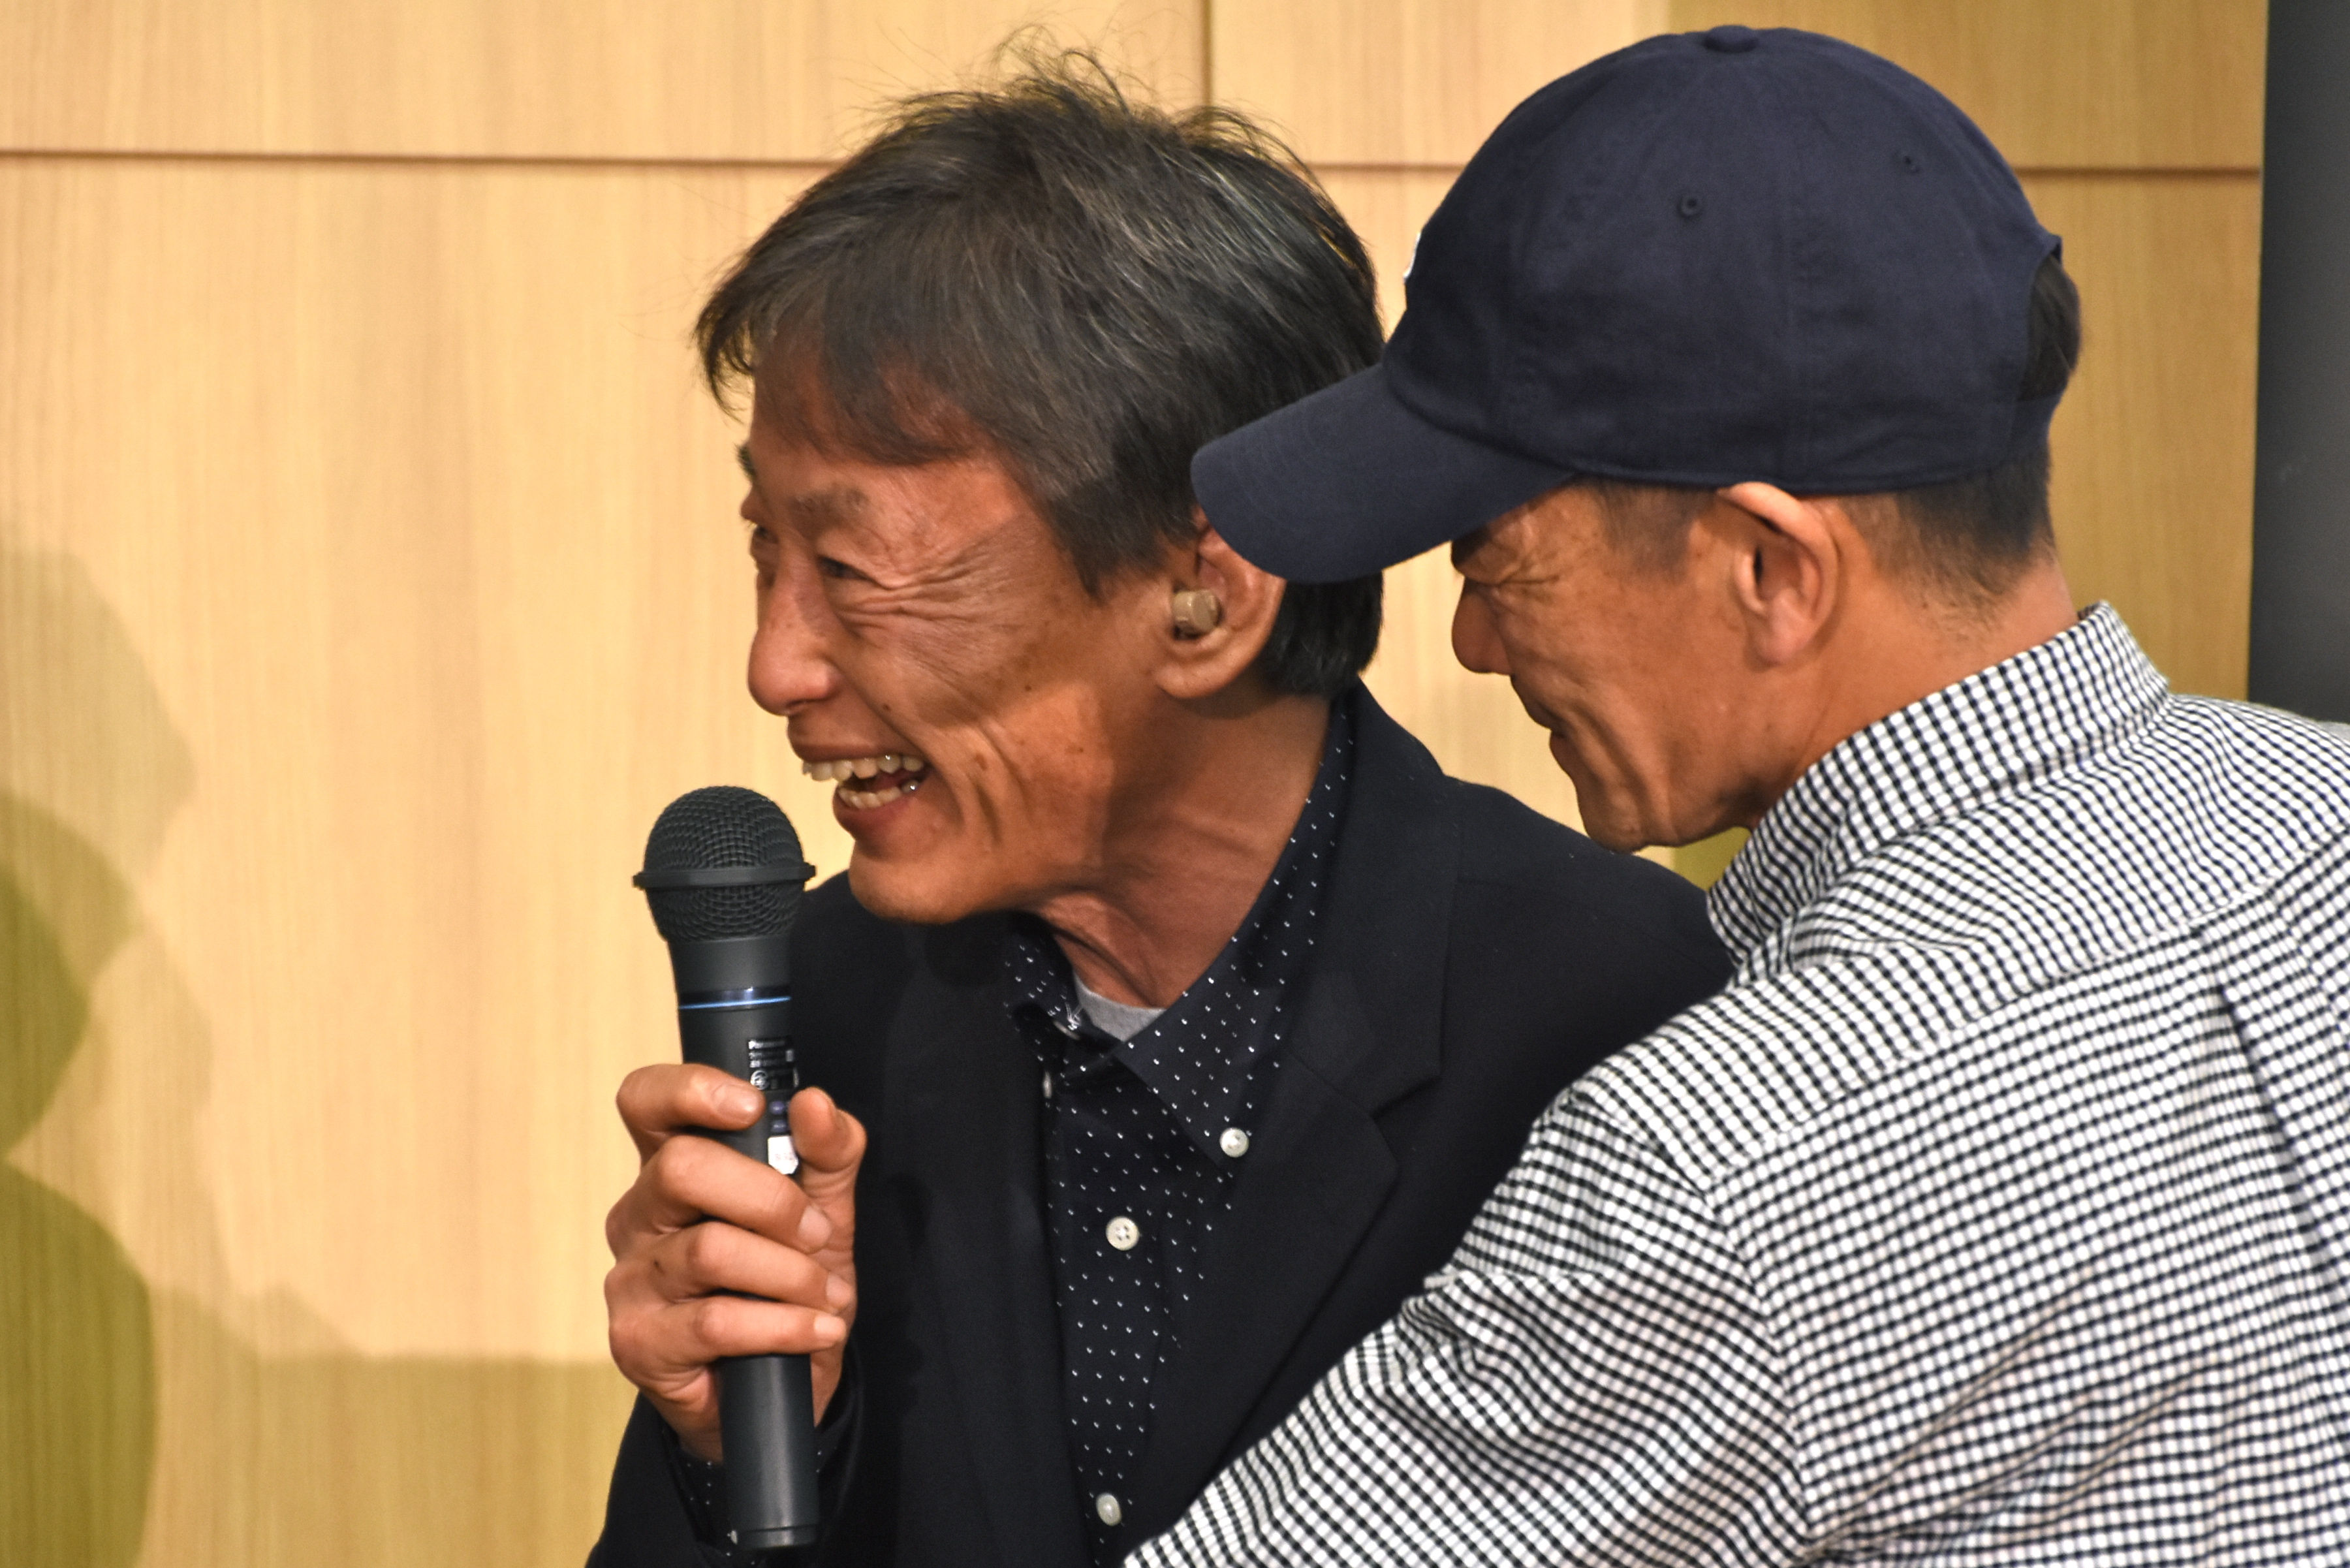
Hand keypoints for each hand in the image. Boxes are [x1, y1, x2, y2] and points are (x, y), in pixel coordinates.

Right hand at [603, 1065, 865, 1460]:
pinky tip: (814, 1330)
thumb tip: (814, 1104)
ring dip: (788, 1273)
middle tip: (816, 1232)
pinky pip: (715, 1322)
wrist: (784, 1390)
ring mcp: (631, 1280)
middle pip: (683, 1169)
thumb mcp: (823, 1211)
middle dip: (770, 1199)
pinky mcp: (638, 1343)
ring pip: (709, 1250)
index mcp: (673, 1169)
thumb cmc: (789, 1286)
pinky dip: (783, 1325)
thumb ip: (827, 1153)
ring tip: (825, 1294)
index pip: (647, 1102)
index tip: (752, 1106)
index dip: (689, 1090)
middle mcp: (638, 1216)